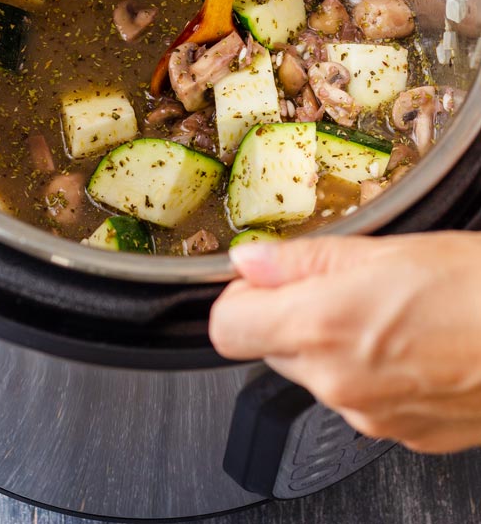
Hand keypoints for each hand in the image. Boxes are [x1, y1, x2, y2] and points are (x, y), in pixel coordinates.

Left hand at [210, 232, 480, 451]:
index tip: (264, 277)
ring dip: (333, 342)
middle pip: (270, 348)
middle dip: (291, 315)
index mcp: (320, 325)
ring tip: (388, 309)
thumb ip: (303, 259)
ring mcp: (367, 414)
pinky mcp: (399, 434)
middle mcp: (335, 380)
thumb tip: (250, 259)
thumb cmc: (476, 288)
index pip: (226, 326)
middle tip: (341, 283)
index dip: (241, 295)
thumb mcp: (383, 249)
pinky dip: (372, 370)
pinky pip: (360, 398)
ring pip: (316, 373)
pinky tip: (411, 341)